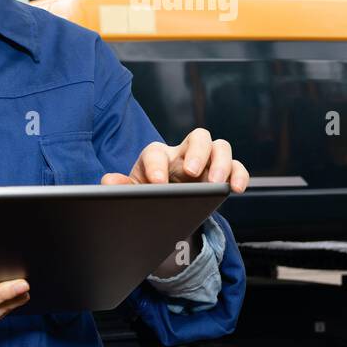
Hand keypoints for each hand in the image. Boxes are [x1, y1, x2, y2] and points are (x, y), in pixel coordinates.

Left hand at [100, 127, 248, 192]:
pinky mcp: (222, 174)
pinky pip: (236, 167)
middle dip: (196, 153)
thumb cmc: (147, 196)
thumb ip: (119, 188)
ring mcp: (206, 162)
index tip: (157, 184)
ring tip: (217, 183)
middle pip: (197, 137)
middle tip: (191, 172)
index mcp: (157, 156)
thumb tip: (107, 183)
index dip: (157, 166)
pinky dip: (239, 174)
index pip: (157, 152)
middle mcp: (184, 153)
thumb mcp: (131, 194)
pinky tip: (236, 189)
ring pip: (220, 147)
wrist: (164, 209)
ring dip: (220, 162)